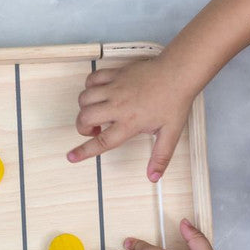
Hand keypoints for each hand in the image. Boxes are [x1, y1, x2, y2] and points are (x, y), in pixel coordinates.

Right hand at [66, 57, 193, 180]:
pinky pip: (92, 79)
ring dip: (85, 108)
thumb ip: (160, 157)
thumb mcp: (170, 133)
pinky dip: (89, 87)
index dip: (84, 151)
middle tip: (94, 130)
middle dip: (82, 128)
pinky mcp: (115, 74)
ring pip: (84, 98)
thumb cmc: (174, 100)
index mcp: (130, 122)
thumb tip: (153, 176)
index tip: (72, 157)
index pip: (102, 141)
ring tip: (97, 112)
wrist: (177, 73)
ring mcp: (115, 88)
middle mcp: (118, 105)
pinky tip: (99, 93)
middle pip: (85, 118)